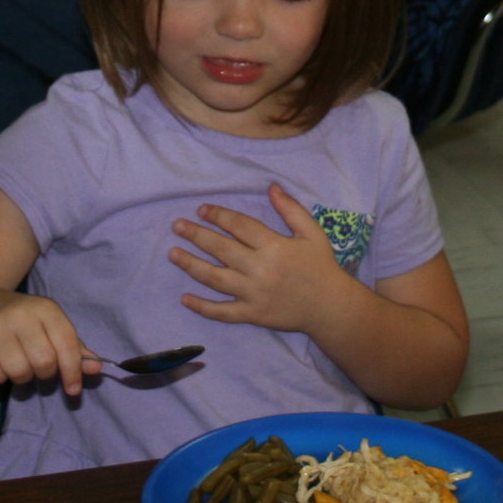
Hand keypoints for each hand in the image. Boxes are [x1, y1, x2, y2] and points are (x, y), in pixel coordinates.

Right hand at [0, 293, 100, 396]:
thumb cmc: (28, 325)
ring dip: (21, 378)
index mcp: (47, 309)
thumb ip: (75, 350)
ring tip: (18, 365)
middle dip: (44, 374)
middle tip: (38, 368)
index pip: (66, 346)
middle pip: (43, 363)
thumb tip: (96, 369)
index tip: (73, 390)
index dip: (73, 372)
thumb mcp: (53, 330)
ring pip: (18, 372)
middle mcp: (21, 313)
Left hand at [170, 184, 350, 333]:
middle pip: (221, 249)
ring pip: (215, 278)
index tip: (201, 209)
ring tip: (173, 254)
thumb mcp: (312, 233)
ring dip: (191, 265)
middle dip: (196, 235)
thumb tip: (271, 187)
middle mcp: (260, 269)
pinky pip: (222, 312)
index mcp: (274, 246)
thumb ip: (291, 209)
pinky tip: (185, 298)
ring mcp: (254, 294)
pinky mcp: (252, 315)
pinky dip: (202, 307)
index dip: (219, 216)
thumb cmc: (321, 266)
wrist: (330, 307)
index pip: (240, 226)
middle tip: (177, 226)